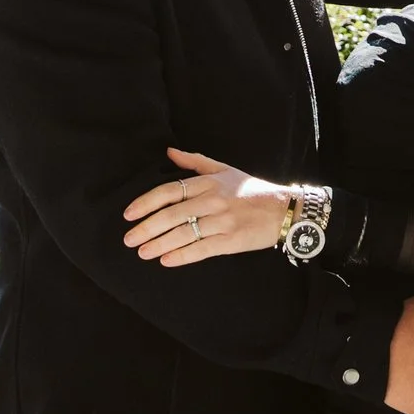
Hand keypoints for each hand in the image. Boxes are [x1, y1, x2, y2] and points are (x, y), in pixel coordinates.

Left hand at [123, 148, 297, 264]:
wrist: (285, 209)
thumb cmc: (253, 190)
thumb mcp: (225, 169)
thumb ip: (195, 162)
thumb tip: (169, 151)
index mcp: (208, 183)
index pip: (169, 191)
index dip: (146, 203)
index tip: (129, 214)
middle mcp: (213, 200)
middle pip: (171, 215)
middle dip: (146, 228)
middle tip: (128, 239)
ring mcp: (222, 221)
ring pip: (184, 234)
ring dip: (159, 244)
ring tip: (142, 253)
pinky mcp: (231, 241)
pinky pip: (201, 249)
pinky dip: (182, 256)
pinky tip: (166, 261)